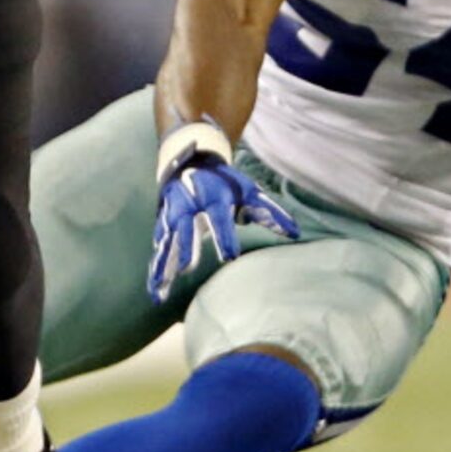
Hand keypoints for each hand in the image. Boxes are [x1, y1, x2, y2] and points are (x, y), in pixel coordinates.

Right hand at [147, 119, 298, 302]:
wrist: (189, 162)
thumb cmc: (224, 182)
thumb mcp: (248, 190)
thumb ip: (269, 212)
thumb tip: (295, 233)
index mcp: (213, 195)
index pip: (218, 216)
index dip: (224, 235)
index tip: (229, 256)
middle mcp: (189, 204)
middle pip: (185, 226)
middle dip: (186, 246)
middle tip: (187, 268)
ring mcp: (173, 214)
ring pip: (167, 241)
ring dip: (163, 264)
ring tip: (160, 289)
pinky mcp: (164, 224)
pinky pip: (160, 247)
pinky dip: (157, 267)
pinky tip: (156, 288)